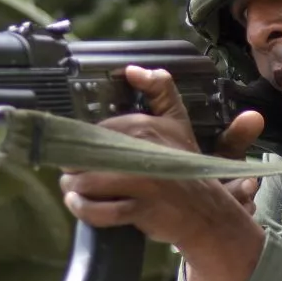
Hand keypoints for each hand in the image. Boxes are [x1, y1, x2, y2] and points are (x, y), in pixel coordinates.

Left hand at [59, 67, 266, 280]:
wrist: (207, 211)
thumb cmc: (184, 167)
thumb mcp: (177, 122)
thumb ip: (160, 90)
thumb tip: (133, 69)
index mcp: (146, 126)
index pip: (95, 131)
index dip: (83, 144)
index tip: (80, 154)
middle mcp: (144, 150)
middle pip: (87, 156)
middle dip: (74, 167)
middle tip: (74, 175)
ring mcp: (144, 180)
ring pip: (89, 182)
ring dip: (74, 188)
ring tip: (74, 190)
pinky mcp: (142, 208)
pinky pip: (101, 211)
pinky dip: (84, 209)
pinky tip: (79, 204)